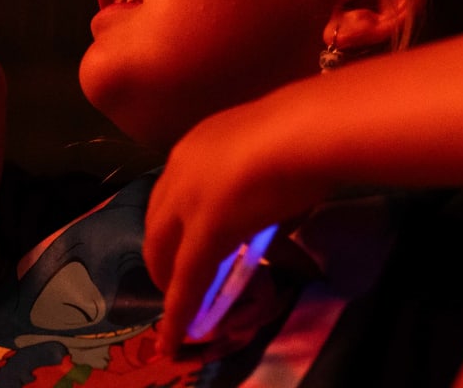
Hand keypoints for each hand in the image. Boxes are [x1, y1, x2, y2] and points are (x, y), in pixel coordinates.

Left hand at [143, 92, 330, 356]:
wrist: (306, 129)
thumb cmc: (301, 130)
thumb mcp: (267, 150)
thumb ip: (256, 178)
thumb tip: (269, 204)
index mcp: (197, 144)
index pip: (173, 189)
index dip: (176, 220)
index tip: (186, 238)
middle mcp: (180, 168)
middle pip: (156, 220)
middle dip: (162, 254)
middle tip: (176, 278)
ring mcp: (188, 201)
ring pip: (162, 250)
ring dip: (168, 278)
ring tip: (180, 304)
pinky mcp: (203, 234)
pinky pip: (187, 280)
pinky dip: (179, 311)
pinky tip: (177, 333)